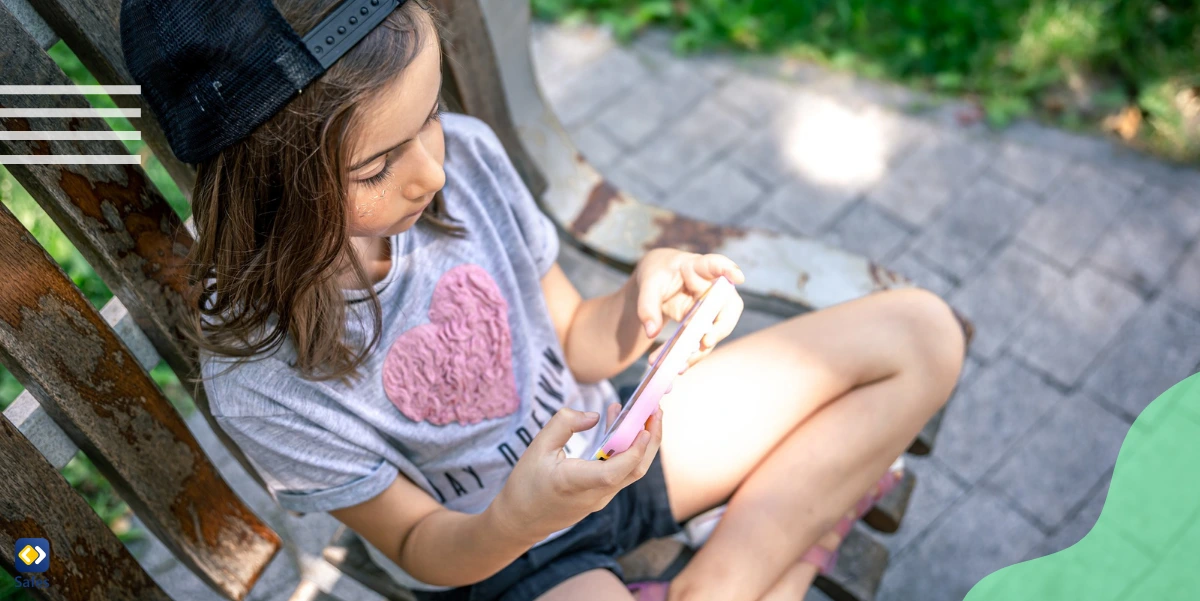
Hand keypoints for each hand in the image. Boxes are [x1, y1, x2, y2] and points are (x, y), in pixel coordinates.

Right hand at [489, 406, 662, 543]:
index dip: (633, 451)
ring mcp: (600, 498)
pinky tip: (620, 427)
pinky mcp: (601, 496)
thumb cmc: (526, 483)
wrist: (521, 521)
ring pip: (631, 472)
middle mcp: (594, 494)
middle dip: (651, 440)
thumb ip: (564, 424)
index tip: (643, 427)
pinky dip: (627, 450)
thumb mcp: (537, 447)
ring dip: (642, 444)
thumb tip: (593, 416)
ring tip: (644, 413)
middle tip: (656, 410)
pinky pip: (621, 473)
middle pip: (634, 470)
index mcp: (574, 482)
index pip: (613, 472)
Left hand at [634, 249, 745, 371]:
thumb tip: (652, 332)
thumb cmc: (657, 274)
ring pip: (713, 331)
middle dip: (719, 327)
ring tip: (679, 365)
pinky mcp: (702, 326)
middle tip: (706, 342)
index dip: (728, 269)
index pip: (715, 264)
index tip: (737, 276)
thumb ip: (647, 305)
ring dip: (698, 351)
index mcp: (698, 267)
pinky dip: (687, 357)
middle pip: (727, 307)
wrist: (656, 283)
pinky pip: (698, 343)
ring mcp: (710, 309)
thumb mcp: (647, 284)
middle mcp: (711, 289)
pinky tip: (674, 367)